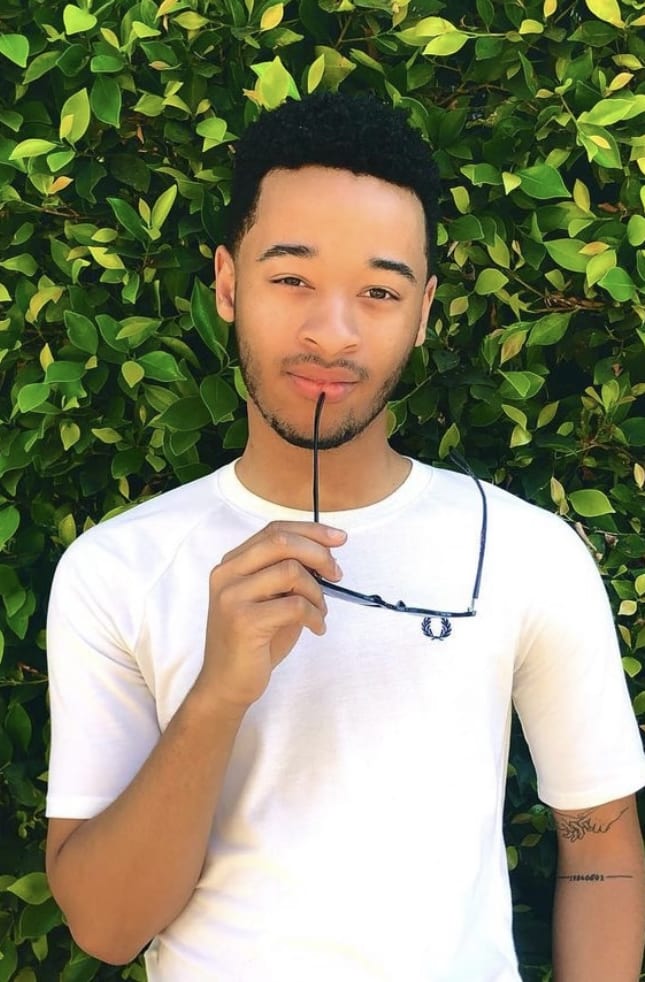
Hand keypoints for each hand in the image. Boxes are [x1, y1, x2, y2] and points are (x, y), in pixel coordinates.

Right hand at [197, 521, 346, 712]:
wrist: (226, 683)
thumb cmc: (254, 642)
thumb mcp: (271, 599)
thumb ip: (288, 574)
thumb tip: (326, 555)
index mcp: (232, 564)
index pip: (274, 531)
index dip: (310, 531)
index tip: (338, 538)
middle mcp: (227, 574)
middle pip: (281, 542)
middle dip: (318, 553)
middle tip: (336, 574)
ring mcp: (232, 596)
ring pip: (291, 571)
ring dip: (317, 591)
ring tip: (319, 611)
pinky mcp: (244, 621)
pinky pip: (295, 605)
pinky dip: (315, 615)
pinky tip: (316, 628)